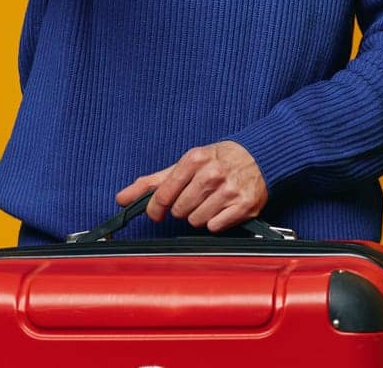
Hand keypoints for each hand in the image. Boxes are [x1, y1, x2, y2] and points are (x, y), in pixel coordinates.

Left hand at [115, 141, 268, 232]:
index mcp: (195, 159)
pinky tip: (222, 208)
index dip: (155, 208)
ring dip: (200, 216)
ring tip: (210, 201)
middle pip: (179, 211)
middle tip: (195, 197)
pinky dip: (216, 221)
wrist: (259, 156)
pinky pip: (215, 227)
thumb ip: (152, 182)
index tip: (156, 212)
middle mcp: (212, 173)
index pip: (163, 194)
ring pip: (196, 221)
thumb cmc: (218, 160)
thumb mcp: (186, 163)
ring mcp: (229, 190)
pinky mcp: (244, 205)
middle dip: (183, 208)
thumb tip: (122, 198)